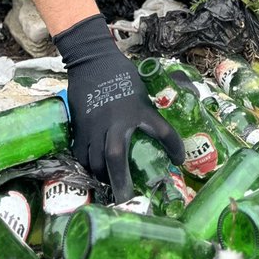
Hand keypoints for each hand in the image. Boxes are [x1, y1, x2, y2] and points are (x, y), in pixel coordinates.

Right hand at [54, 14, 184, 201]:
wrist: (92, 61)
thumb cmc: (121, 73)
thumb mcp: (142, 89)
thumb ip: (149, 107)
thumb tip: (166, 121)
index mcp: (137, 109)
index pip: (162, 131)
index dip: (174, 148)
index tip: (179, 160)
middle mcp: (115, 121)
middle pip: (115, 157)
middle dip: (120, 181)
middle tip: (126, 197)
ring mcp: (95, 125)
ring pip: (95, 161)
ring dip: (103, 176)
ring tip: (110, 183)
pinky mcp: (79, 126)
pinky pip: (81, 154)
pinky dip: (87, 165)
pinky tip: (94, 169)